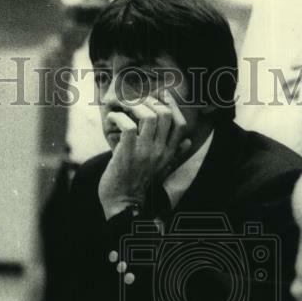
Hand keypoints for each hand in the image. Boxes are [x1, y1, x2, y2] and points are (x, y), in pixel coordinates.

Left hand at [98, 90, 191, 219]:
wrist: (123, 204)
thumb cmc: (138, 184)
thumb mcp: (161, 170)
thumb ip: (174, 155)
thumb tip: (188, 143)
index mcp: (169, 154)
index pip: (180, 124)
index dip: (172, 106)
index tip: (162, 96)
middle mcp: (160, 151)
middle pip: (164, 114)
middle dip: (149, 101)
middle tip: (137, 102)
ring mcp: (144, 152)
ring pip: (147, 115)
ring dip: (133, 105)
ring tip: (124, 107)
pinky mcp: (127, 153)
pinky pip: (127, 125)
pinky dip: (119, 117)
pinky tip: (113, 118)